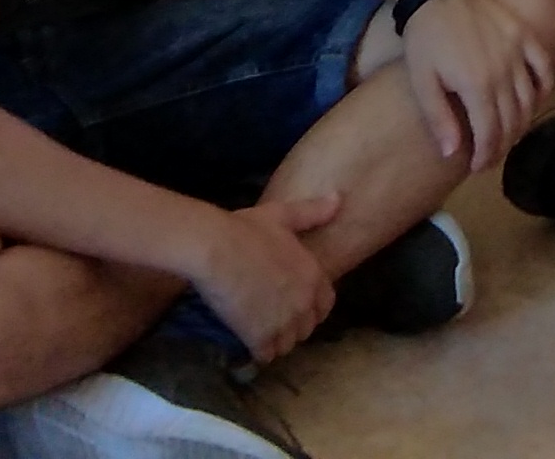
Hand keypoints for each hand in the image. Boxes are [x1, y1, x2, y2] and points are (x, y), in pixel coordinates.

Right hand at [194, 190, 339, 360]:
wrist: (215, 249)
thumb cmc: (246, 229)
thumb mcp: (282, 215)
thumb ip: (313, 212)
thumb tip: (339, 198)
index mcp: (313, 276)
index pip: (325, 305)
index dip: (310, 307)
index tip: (292, 303)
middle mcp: (304, 303)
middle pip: (306, 328)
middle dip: (292, 325)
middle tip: (270, 315)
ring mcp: (284, 323)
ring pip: (287, 344)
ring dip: (275, 340)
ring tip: (257, 327)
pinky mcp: (261, 338)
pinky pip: (266, 355)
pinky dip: (257, 350)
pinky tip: (245, 338)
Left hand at [397, 0, 552, 166]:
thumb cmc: (424, 41)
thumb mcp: (422, 82)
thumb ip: (439, 119)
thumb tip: (453, 155)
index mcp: (476, 85)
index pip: (490, 134)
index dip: (486, 156)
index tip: (478, 167)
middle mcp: (503, 71)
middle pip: (512, 121)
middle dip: (502, 146)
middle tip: (490, 156)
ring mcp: (517, 51)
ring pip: (529, 100)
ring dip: (521, 123)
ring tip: (507, 134)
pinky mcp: (523, 35)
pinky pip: (543, 67)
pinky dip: (544, 88)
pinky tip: (534, 102)